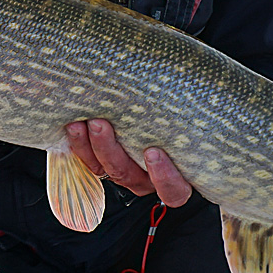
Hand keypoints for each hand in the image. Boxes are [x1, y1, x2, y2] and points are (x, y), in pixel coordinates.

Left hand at [65, 118, 192, 206]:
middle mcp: (149, 180)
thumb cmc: (183, 123)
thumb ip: (188, 117)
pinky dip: (79, 143)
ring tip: (81, 122)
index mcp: (176, 179)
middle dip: (111, 151)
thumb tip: (198, 83)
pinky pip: (89, 160)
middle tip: (100, 124)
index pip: (173, 190)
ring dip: (91, 145)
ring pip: (105, 168)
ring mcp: (126, 172)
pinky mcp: (104, 162)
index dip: (164, 176)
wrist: (157, 117)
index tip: (153, 152)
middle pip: (129, 176)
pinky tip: (73, 123)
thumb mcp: (188, 124)